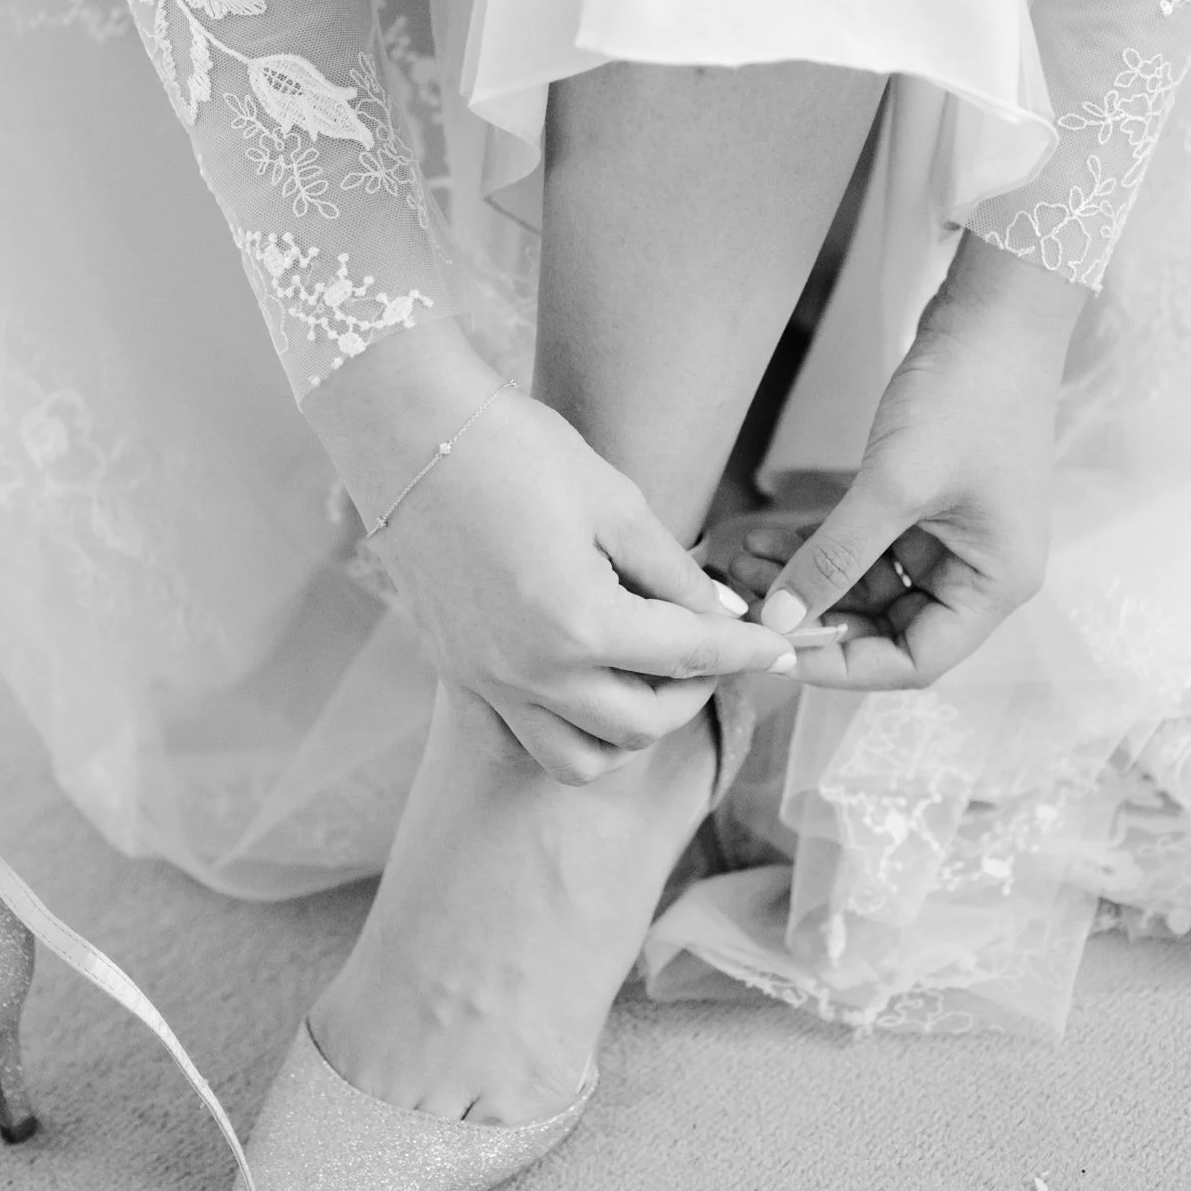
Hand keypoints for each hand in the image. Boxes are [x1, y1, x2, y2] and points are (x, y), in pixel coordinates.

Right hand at [305, 319, 795, 778]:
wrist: (409, 431)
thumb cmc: (515, 448)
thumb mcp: (615, 500)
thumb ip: (673, 571)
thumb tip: (719, 612)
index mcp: (579, 623)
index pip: (690, 657)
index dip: (747, 651)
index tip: (780, 649)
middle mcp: (530, 670)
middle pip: (640, 726)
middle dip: (692, 694)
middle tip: (710, 650)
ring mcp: (486, 679)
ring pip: (578, 759)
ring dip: (628, 732)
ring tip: (647, 676)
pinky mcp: (456, 673)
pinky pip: (517, 740)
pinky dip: (562, 732)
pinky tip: (581, 685)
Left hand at [715, 236, 1084, 688]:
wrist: (994, 313)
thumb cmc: (966, 396)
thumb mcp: (894, 483)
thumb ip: (835, 558)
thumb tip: (778, 618)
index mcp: (995, 584)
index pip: (915, 661)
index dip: (844, 664)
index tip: (778, 650)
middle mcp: (979, 571)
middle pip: (887, 627)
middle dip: (813, 616)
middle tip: (742, 605)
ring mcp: (952, 536)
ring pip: (866, 585)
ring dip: (805, 580)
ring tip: (737, 567)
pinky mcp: (924, 503)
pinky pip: (863, 545)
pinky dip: (816, 545)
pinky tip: (759, 539)